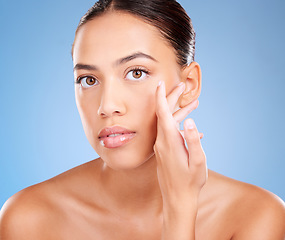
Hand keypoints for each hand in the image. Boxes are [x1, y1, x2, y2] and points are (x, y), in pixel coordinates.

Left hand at [154, 81, 206, 211]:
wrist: (177, 198)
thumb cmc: (190, 181)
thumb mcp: (198, 162)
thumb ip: (193, 140)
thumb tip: (191, 121)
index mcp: (169, 141)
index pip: (162, 114)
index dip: (161, 97)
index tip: (160, 84)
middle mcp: (162, 142)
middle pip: (164, 115)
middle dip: (171, 99)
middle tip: (181, 86)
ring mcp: (162, 147)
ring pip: (168, 123)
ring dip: (179, 112)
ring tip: (194, 104)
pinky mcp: (164, 151)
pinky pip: (170, 133)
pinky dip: (179, 126)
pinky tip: (192, 128)